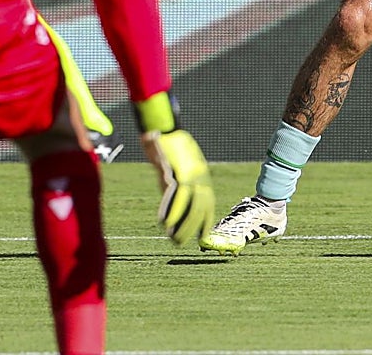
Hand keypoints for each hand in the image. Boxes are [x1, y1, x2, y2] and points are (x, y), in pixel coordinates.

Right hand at [142, 129, 214, 244]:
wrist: (164, 128)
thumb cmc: (170, 145)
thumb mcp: (178, 165)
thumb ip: (178, 181)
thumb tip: (173, 198)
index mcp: (201, 175)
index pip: (207, 202)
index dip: (205, 220)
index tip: (203, 236)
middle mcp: (199, 177)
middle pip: (201, 207)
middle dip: (193, 228)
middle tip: (183, 242)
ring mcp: (189, 174)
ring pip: (191, 206)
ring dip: (183, 225)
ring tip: (174, 239)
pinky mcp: (176, 172)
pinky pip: (175, 196)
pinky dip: (172, 211)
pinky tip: (165, 223)